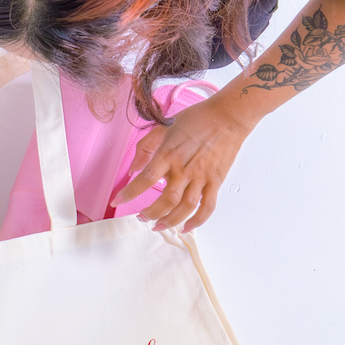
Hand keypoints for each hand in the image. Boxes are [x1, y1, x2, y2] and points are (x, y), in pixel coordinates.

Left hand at [114, 96, 252, 232]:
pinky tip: (186, 227)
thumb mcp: (164, 127)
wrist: (227, 117)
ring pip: (184, 208)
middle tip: (141, 217)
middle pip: (165, 200)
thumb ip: (145, 147)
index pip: (145, 179)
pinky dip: (197, 221)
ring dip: (170, 221)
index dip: (129, 193)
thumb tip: (133, 168)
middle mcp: (184, 169)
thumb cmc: (196, 119)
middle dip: (150, 214)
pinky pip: (207, 207)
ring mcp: (201, 177)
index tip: (117, 201)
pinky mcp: (215, 181)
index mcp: (168, 154)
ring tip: (158, 225)